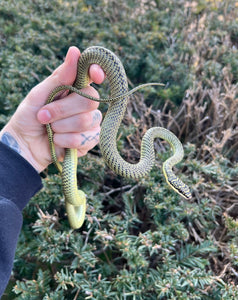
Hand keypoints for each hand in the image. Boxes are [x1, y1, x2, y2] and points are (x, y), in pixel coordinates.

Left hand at [0, 46, 104, 172]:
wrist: (26, 145)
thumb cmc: (30, 116)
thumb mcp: (40, 93)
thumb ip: (59, 77)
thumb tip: (75, 51)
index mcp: (75, 88)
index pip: (94, 75)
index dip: (98, 72)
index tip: (96, 75)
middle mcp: (86, 104)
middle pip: (90, 100)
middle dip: (62, 110)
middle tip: (44, 115)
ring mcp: (91, 123)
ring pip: (85, 120)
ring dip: (61, 126)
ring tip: (50, 129)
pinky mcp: (90, 140)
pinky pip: (84, 138)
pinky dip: (65, 140)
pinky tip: (57, 141)